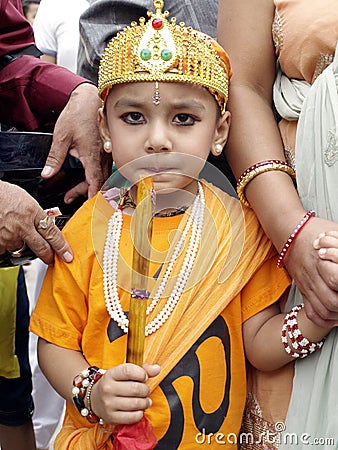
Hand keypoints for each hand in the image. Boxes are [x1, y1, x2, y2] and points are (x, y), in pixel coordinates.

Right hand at [0, 181, 72, 264]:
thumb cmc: (2, 194)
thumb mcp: (25, 200)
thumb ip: (35, 214)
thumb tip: (44, 226)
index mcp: (32, 213)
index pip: (52, 234)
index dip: (62, 247)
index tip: (68, 256)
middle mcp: (22, 226)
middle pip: (42, 248)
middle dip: (49, 256)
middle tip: (51, 260)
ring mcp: (9, 237)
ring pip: (21, 249)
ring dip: (21, 245)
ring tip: (14, 232)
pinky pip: (5, 250)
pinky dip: (5, 245)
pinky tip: (3, 234)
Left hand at [41, 83, 110, 199]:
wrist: (90, 99)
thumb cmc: (78, 114)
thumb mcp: (61, 137)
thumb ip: (55, 158)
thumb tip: (47, 175)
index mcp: (93, 156)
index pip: (95, 182)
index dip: (93, 196)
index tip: (90, 208)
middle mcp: (103, 157)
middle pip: (98, 183)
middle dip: (85, 193)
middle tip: (68, 198)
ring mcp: (107, 154)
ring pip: (101, 177)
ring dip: (88, 186)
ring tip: (72, 192)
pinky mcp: (107, 151)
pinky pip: (103, 169)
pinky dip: (94, 177)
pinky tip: (85, 178)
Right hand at [90, 363, 160, 425]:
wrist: (95, 399)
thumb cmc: (115, 383)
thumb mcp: (124, 372)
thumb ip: (143, 369)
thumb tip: (157, 368)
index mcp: (111, 374)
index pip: (129, 371)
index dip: (141, 374)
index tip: (144, 377)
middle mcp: (107, 389)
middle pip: (135, 388)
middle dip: (145, 390)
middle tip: (145, 391)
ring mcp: (108, 404)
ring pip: (136, 404)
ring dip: (145, 402)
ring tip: (145, 401)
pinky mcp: (111, 418)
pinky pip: (132, 417)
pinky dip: (140, 413)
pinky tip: (139, 409)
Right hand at [285, 217, 337, 326]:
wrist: (290, 232)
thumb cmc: (315, 231)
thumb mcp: (336, 234)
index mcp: (322, 261)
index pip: (336, 280)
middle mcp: (314, 276)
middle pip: (333, 302)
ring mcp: (307, 284)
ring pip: (323, 310)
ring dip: (337, 314)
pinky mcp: (303, 289)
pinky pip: (312, 312)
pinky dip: (324, 320)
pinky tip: (334, 316)